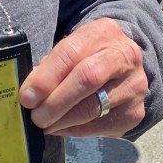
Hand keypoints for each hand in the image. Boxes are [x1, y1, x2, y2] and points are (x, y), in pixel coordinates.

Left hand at [19, 17, 146, 137]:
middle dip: (56, 101)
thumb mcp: (73, 48)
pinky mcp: (134, 112)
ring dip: (63, 119)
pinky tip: (61, 127)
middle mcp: (125, 56)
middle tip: (36, 116)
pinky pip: (100, 125)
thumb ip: (52, 66)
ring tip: (45, 124)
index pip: (71, 53)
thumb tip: (29, 93)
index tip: (27, 96)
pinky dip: (75, 129)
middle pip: (88, 78)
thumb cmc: (89, 56)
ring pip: (94, 107)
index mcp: (104, 32)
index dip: (47, 77)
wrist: (125, 67)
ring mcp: (134, 85)